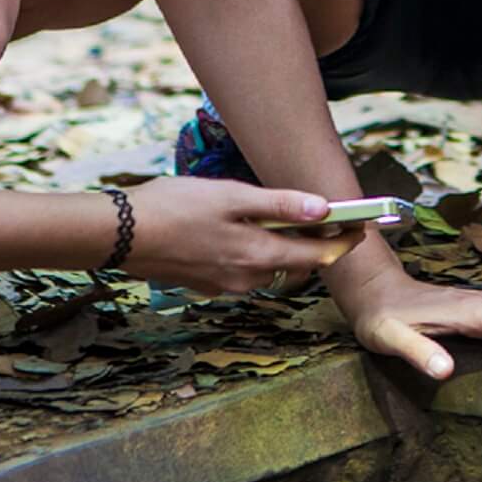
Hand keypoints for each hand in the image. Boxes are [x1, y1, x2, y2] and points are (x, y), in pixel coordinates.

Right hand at [119, 179, 365, 295]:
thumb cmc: (173, 207)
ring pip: (270, 270)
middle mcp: (246, 279)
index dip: (343, 241)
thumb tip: (322, 209)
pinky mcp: (206, 283)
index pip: (318, 255)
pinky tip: (245, 231)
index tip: (362, 227)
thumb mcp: (230, 197)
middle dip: (316, 246)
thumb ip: (278, 204)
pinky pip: (244, 272)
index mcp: (257, 255)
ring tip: (287, 220)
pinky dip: (256, 254)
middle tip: (327, 220)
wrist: (119, 234)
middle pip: (296, 266)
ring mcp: (224, 285)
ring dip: (284, 250)